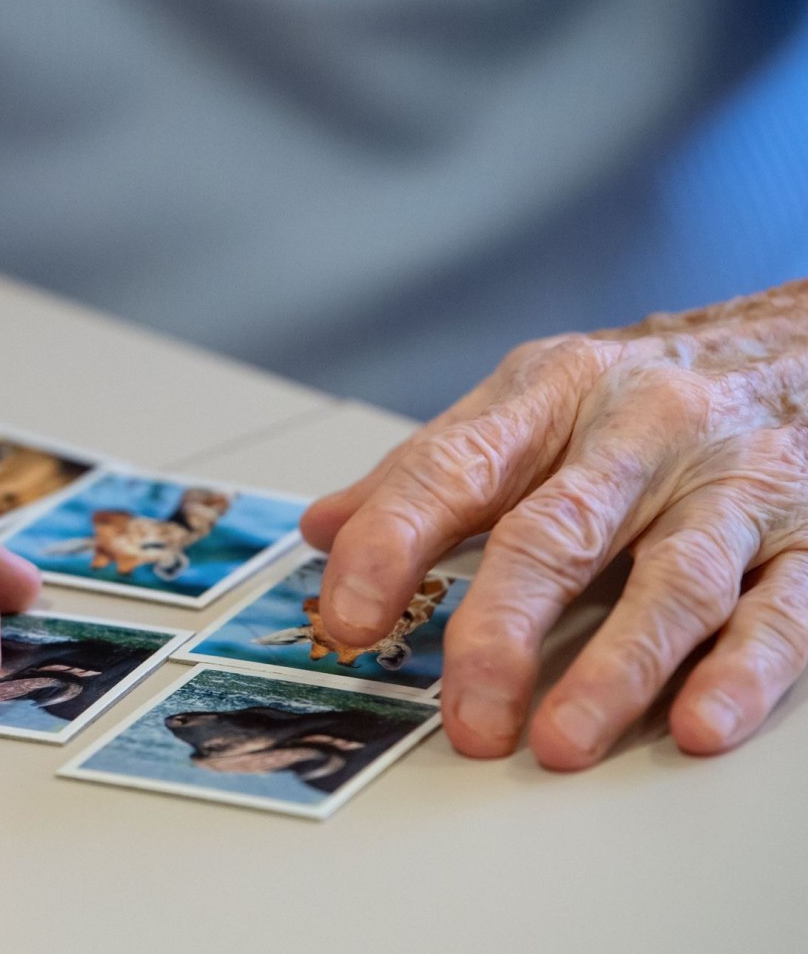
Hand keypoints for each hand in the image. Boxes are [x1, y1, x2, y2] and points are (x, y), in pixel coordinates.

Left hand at [301, 282, 807, 768]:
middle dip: (501, 628)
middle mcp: (639, 434)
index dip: (391, 542)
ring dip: (616, 668)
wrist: (798, 342)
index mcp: (550, 395)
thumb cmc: (642, 386)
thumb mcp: (527, 400)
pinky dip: (741, 672)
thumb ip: (426, 470)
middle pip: (557, 533)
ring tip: (560, 741)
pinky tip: (699, 723)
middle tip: (464, 712)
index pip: (453, 468)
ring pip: (673, 581)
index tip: (345, 615)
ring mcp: (730, 486)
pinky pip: (781, 610)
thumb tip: (322, 530)